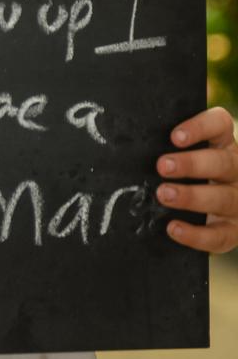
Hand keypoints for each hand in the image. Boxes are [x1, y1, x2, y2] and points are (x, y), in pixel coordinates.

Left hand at [156, 106, 237, 252]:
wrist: (219, 206)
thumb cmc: (191, 169)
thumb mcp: (189, 149)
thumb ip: (171, 139)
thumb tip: (132, 122)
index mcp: (224, 142)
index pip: (220, 124)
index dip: (200, 127)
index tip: (174, 136)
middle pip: (222, 163)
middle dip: (192, 164)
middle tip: (161, 166)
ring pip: (222, 198)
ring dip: (192, 197)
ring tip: (163, 194)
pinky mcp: (234, 231)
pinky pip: (219, 236)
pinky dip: (196, 234)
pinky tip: (172, 228)